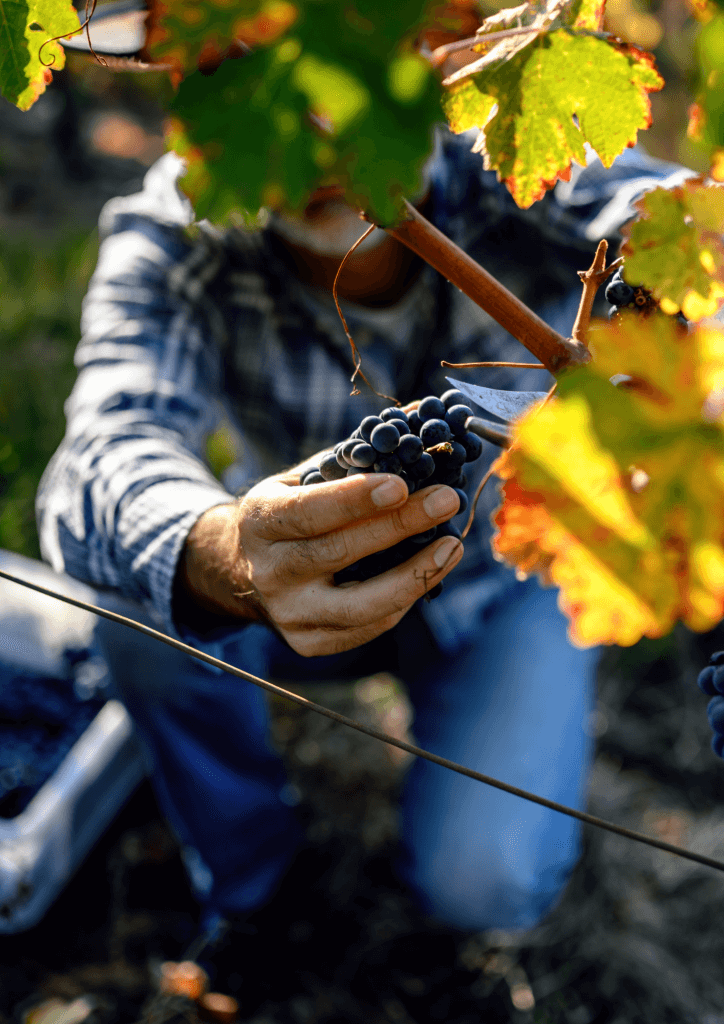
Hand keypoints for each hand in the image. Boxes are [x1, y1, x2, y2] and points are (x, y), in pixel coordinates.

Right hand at [174, 460, 462, 656]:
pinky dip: (404, 600)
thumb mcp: (298, 481)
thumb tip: (414, 434)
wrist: (241, 571)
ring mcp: (289, 614)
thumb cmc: (287, 514)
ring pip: (361, 605)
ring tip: (452, 546)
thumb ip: (347, 464)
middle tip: (447, 500)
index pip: (308, 512)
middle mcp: (270, 572)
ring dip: (415, 574)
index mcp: (261, 522)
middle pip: (339, 553)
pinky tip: (429, 571)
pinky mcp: (309, 643)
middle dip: (400, 526)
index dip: (354, 499)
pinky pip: (368, 627)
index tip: (400, 485)